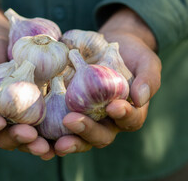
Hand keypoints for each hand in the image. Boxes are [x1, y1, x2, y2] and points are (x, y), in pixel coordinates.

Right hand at [0, 0, 53, 158]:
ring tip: (47, 146)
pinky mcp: (40, 109)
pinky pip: (46, 126)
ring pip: (27, 137)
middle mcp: (1, 119)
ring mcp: (21, 116)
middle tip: (29, 135)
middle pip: (5, 137)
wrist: (5, 41)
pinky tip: (64, 138)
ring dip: (36, 144)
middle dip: (17, 139)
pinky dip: (53, 135)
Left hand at [54, 7, 161, 155]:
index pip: (129, 120)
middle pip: (100, 136)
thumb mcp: (146, 62)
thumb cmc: (132, 55)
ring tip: (55, 141)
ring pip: (78, 137)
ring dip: (67, 141)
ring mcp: (86, 117)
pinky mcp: (66, 110)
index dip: (123, 116)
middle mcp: (107, 121)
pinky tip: (38, 133)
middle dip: (86, 131)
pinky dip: (49, 134)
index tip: (114, 106)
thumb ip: (149, 79)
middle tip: (72, 121)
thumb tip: (141, 98)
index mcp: (128, 112)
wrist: (110, 45)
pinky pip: (58, 126)